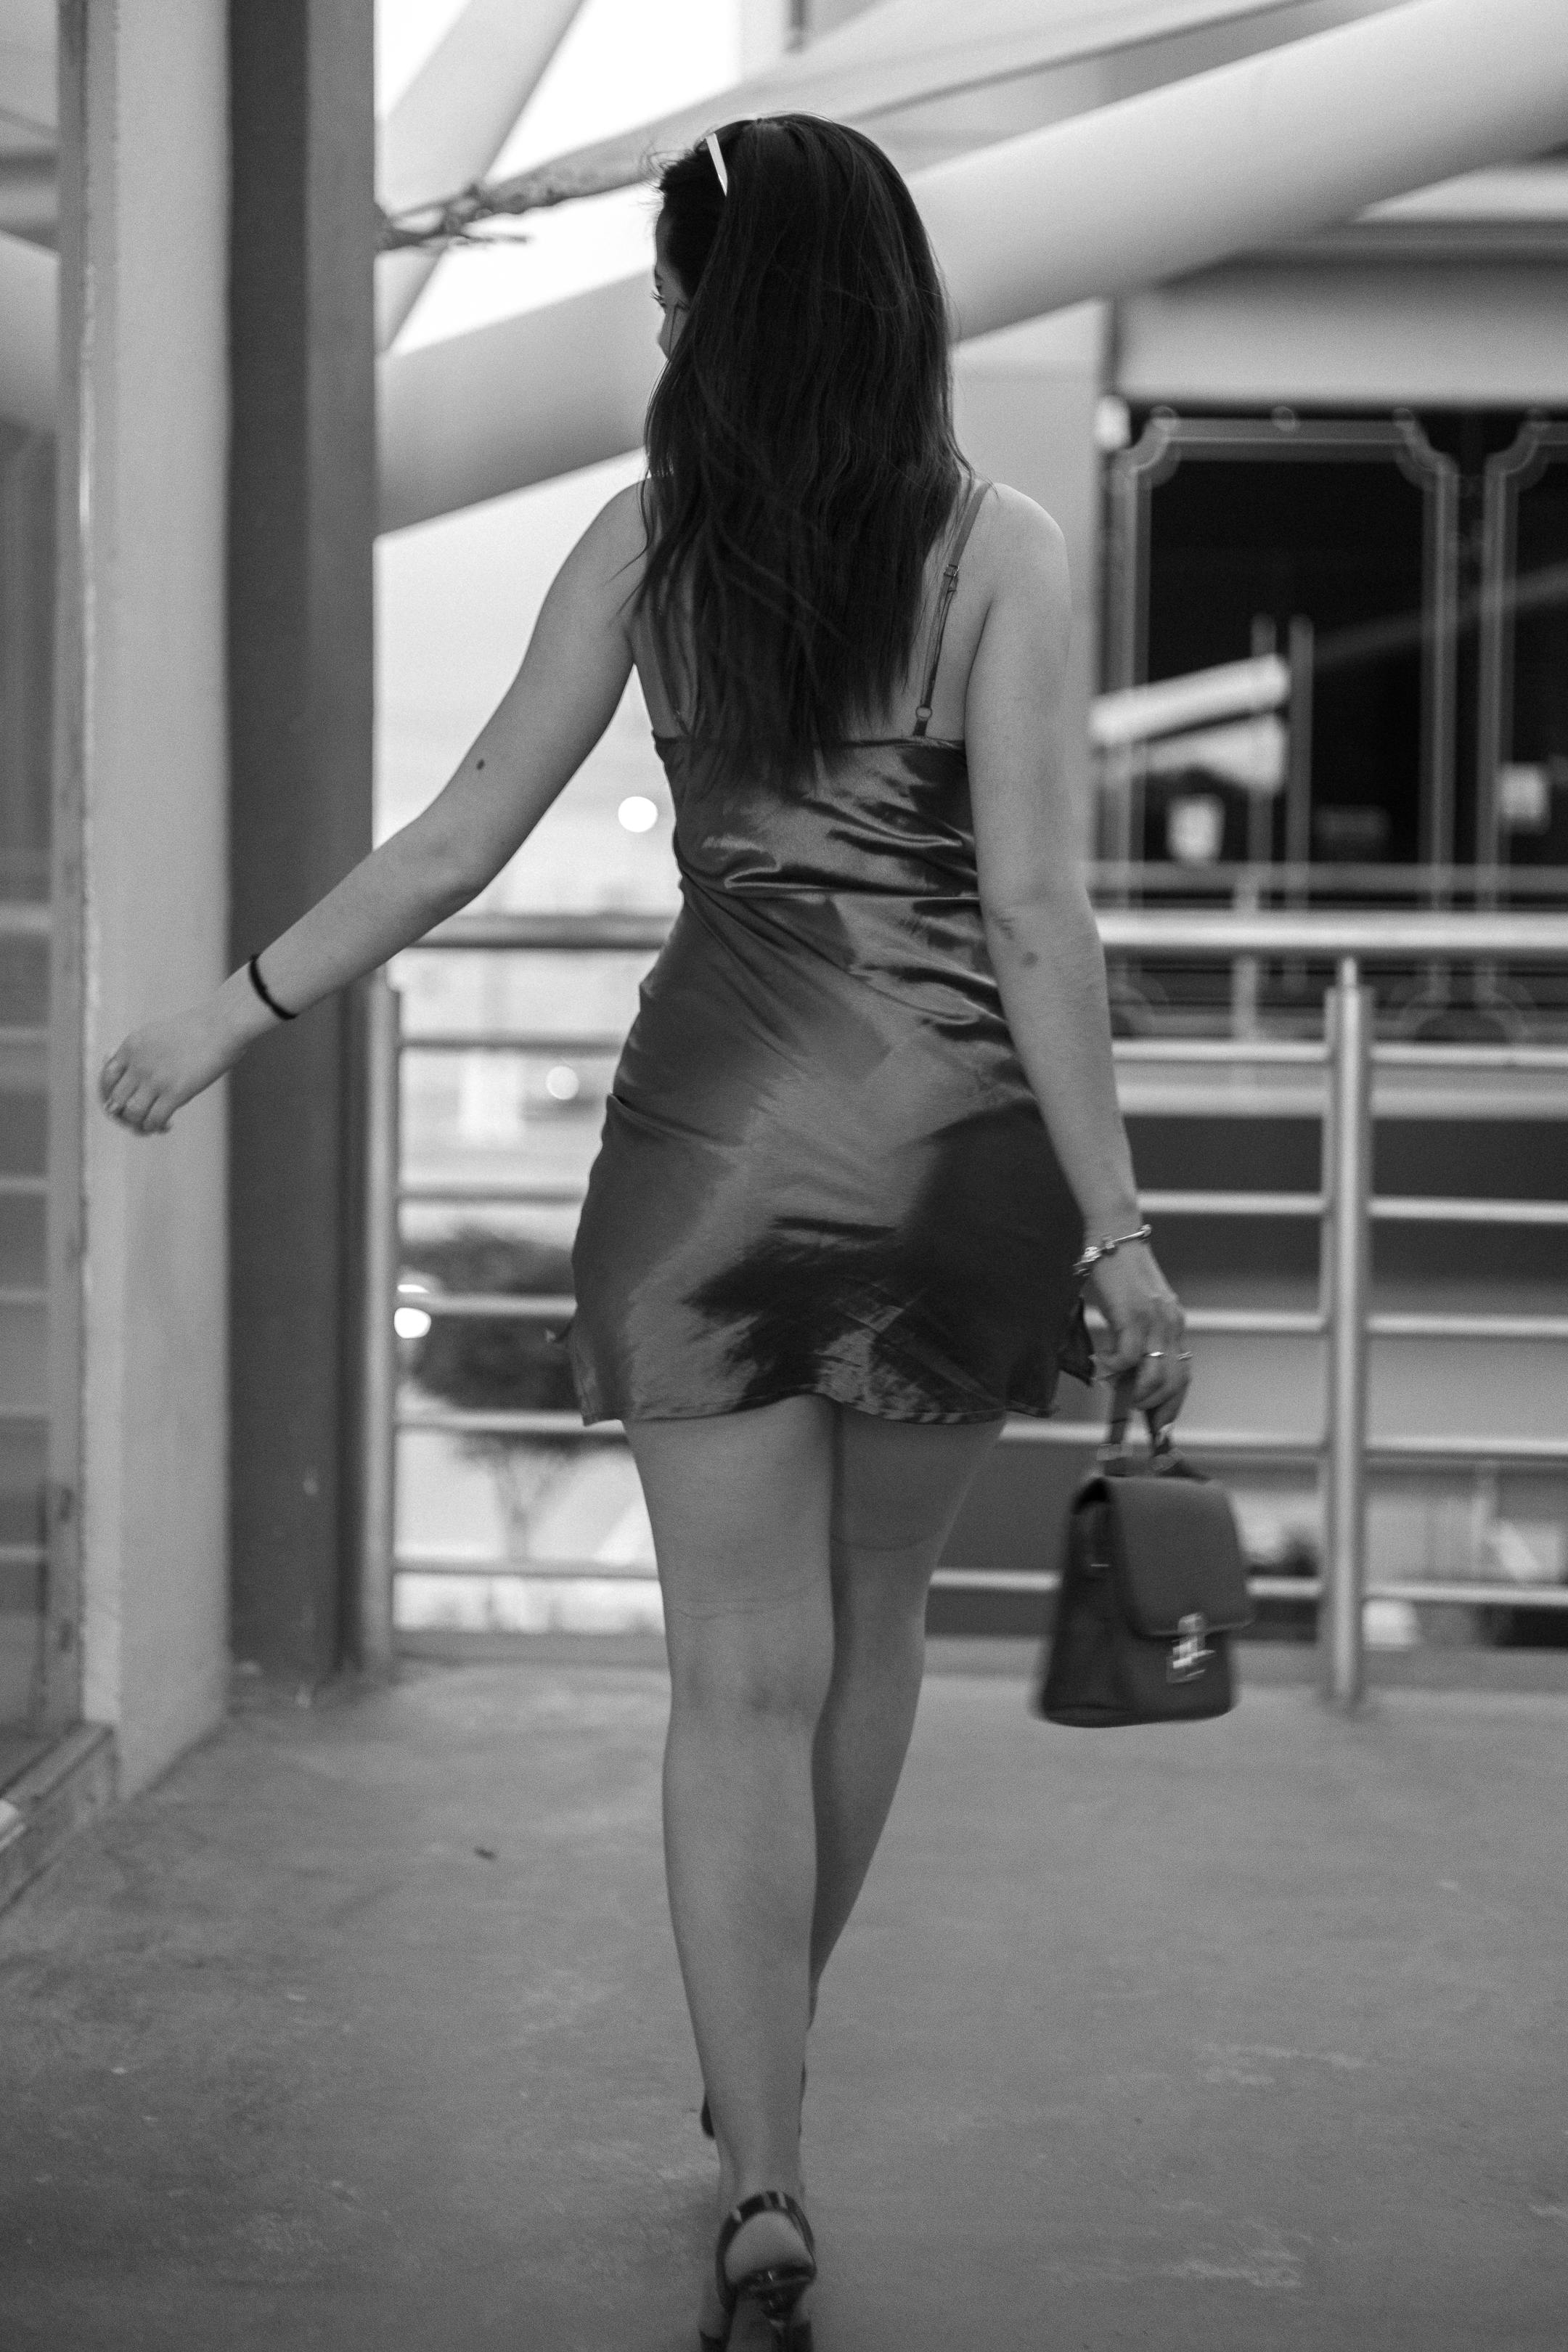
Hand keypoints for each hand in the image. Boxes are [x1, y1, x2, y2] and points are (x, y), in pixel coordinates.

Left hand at [99, 1001, 241, 1135]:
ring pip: (132, 1113)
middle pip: (116, 1099)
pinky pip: (154, 1119)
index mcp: (131, 1046)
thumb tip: (137, 1077)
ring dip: (139, 1124)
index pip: (107, 1078)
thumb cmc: (197, 1029)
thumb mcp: (158, 1033)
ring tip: (151, 1125)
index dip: (113, 1094)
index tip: (127, 1101)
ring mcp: (155, 1078)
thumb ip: (143, 1053)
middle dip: (124, 1114)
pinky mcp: (175, 1092)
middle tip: (139, 1118)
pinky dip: (156, 1127)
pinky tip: (167, 1125)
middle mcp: (138, 1063)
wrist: (222, 1025)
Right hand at [1086, 1241, 1189, 1431]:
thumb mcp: (1132, 1306)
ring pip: (1156, 1374)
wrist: (1112, 1233)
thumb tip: (1124, 1369)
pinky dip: (1116, 1367)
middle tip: (1138, 1418)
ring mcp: (1155, 1319)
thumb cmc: (1115, 1269)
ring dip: (1136, 1391)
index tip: (1161, 1426)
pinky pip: (1129, 1356)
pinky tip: (1104, 1363)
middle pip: (1175, 1380)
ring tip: (1118, 1389)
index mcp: (1173, 1322)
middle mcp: (1171, 1323)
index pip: (1182, 1373)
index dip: (1172, 1403)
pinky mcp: (1134, 1314)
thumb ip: (1135, 1333)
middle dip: (1157, 1407)